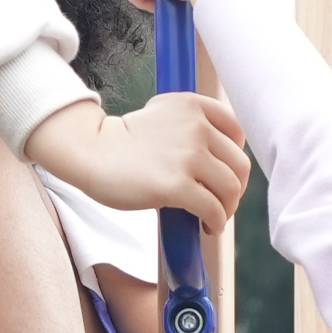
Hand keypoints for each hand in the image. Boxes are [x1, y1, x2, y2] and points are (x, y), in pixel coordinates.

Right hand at [27, 88, 250, 229]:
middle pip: (239, 165)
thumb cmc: (127, 142)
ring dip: (227, 208)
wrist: (92, 152)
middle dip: (234, 189)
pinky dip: (215, 222)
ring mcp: (188, 156)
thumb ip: (194, 124)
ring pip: (230, 189)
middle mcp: (196, 126)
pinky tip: (206, 226)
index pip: (237, 132)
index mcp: (193, 105)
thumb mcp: (164, 114)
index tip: (224, 173)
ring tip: (213, 217)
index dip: (235, 158)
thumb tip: (224, 158)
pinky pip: (213, 209)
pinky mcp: (176, 185)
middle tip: (221, 202)